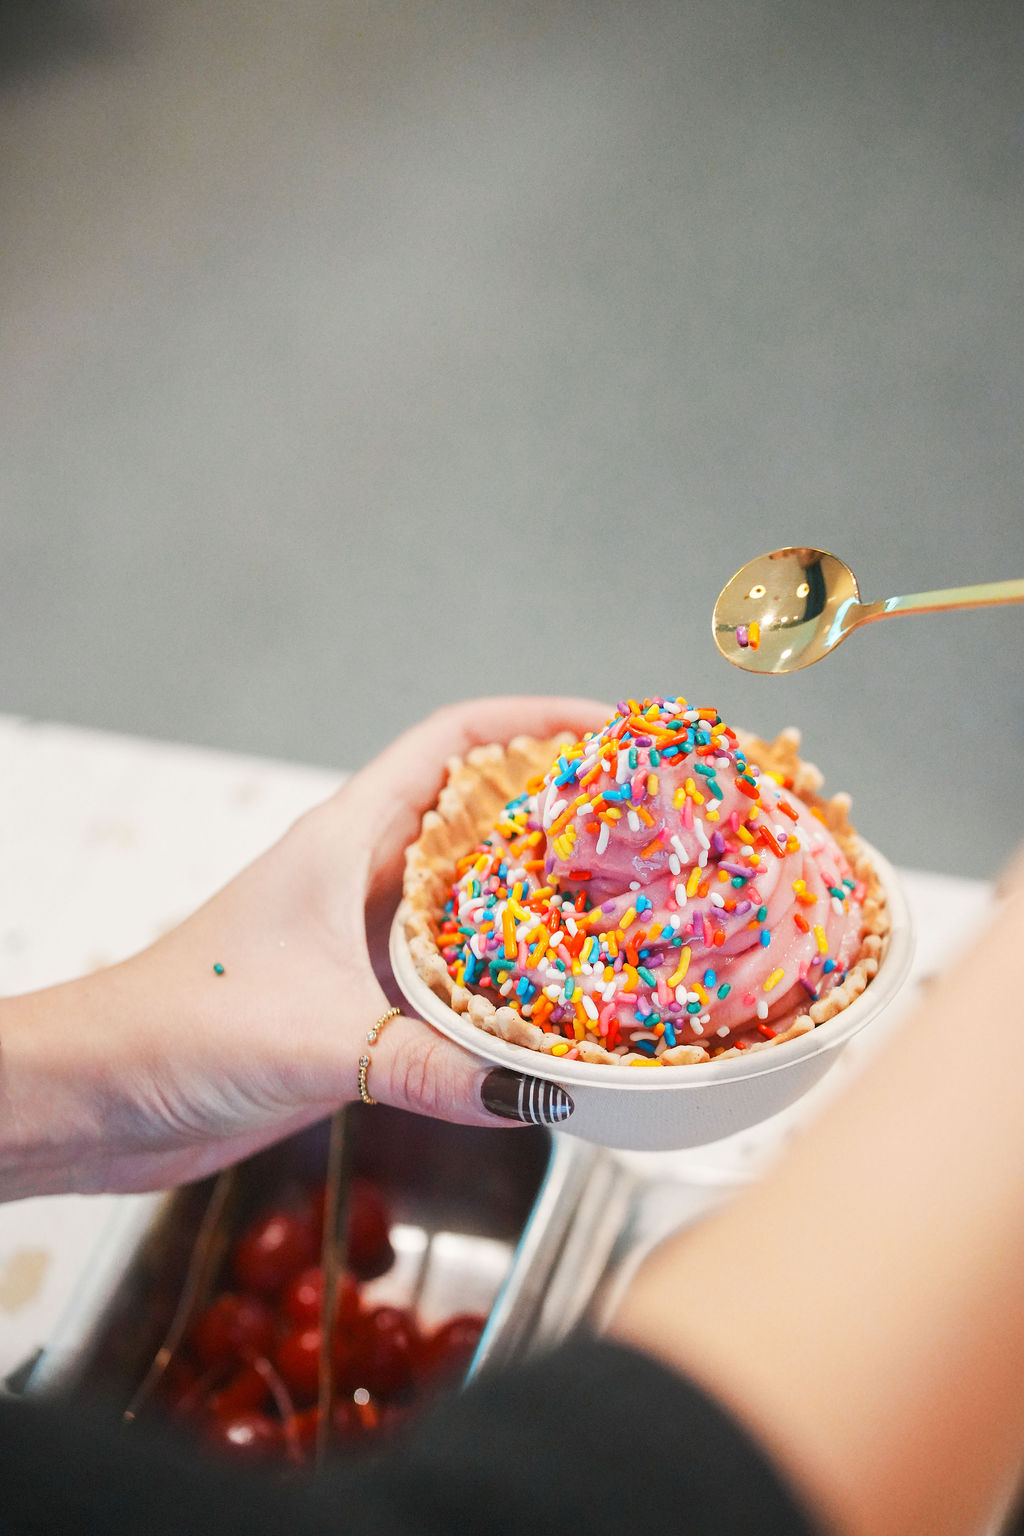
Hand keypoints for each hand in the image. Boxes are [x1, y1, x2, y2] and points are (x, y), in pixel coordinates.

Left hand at [0, 696, 608, 1197]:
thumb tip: (538, 1093)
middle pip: (477, 815)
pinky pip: (453, 978)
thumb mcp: (314, 1037)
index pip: (451, 741)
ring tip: (624, 912)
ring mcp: (360, 940)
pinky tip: (555, 1011)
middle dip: (559, 810)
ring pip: (471, 899)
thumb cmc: (178, 1030)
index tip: (612, 728)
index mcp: (344, 839)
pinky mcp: (360, 1002)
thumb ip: (425, 1066)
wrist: (103, 1093)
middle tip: (644, 826)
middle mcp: (359, 877)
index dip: (534, 719)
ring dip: (539, 900)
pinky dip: (505, 985)